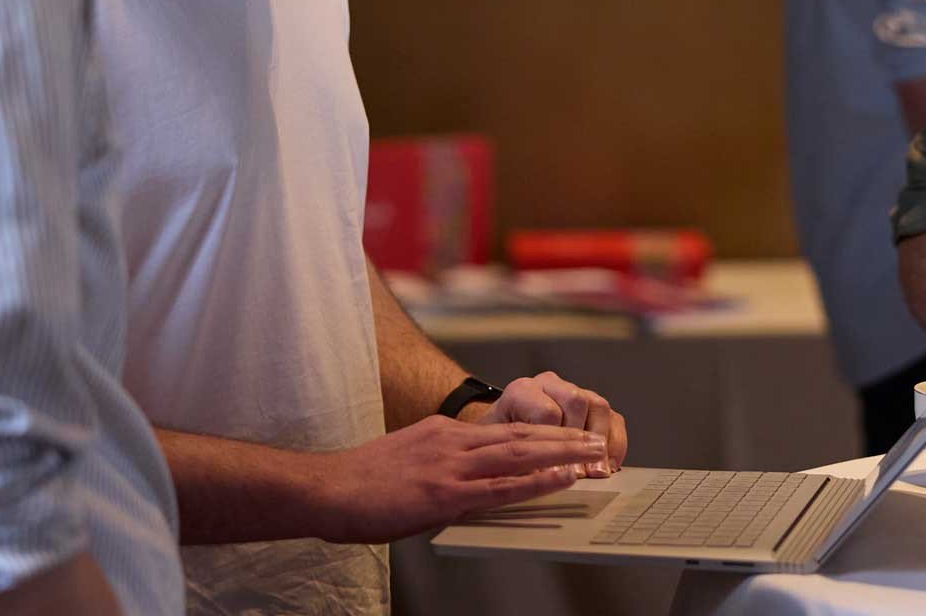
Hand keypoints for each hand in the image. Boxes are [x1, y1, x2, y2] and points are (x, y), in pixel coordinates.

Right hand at [316, 416, 607, 542]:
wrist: (326, 488)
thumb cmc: (358, 482)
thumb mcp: (404, 459)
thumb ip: (436, 464)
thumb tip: (459, 481)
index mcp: (442, 433)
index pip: (503, 431)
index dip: (541, 435)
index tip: (569, 437)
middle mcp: (451, 441)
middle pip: (521, 436)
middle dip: (564, 438)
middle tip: (599, 440)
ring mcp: (450, 465)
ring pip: (520, 455)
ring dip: (563, 455)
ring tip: (595, 456)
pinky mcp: (445, 493)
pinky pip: (501, 487)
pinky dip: (536, 482)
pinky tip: (561, 480)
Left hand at [469, 371, 627, 477]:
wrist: (500, 434)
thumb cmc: (497, 444)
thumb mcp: (496, 449)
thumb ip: (513, 457)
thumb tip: (542, 477)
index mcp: (521, 392)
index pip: (546, 411)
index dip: (552, 445)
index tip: (553, 472)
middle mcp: (549, 386)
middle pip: (576, 401)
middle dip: (579, 442)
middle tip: (579, 473)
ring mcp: (574, 393)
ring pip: (598, 406)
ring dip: (601, 443)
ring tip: (597, 473)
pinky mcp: (593, 407)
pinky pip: (614, 418)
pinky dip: (615, 444)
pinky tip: (610, 466)